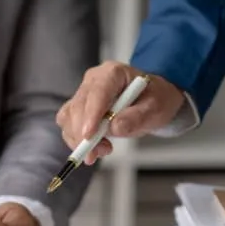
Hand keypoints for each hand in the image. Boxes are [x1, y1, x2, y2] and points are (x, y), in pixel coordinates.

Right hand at [56, 61, 184, 164]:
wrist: (151, 100)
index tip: (90, 136)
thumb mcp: (156, 108)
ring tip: (102, 150)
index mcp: (113, 73)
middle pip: (78, 107)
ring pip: (68, 117)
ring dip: (78, 139)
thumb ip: (136, 117)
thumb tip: (114, 127)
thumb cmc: (154, 99)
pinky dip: (75, 140)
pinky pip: (68, 125)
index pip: (97, 93)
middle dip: (83, 133)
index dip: (91, 115)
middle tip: (99, 152)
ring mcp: (83, 94)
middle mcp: (93, 80)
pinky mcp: (77, 108)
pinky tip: (94, 147)